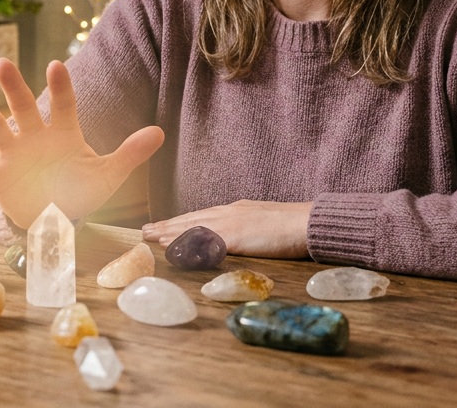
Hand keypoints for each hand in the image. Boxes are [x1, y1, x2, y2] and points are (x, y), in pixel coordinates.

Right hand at [0, 58, 163, 226]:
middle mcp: (34, 136)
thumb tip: (160, 132)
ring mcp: (12, 153)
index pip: (63, 106)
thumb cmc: (81, 190)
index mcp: (63, 133)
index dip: (60, 88)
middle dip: (13, 87)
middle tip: (1, 63)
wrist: (57, 218)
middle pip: (22, 108)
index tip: (56, 65)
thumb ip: (130, 153)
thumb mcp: (107, 175)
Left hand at [141, 200, 312, 258]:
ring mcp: (231, 222)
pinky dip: (184, 242)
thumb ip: (250, 231)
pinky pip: (203, 238)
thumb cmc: (295, 227)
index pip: (203, 216)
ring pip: (192, 226)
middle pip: (192, 218)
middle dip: (168, 225)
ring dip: (170, 231)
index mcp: (238, 210)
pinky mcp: (235, 235)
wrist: (311, 223)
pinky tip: (171, 247)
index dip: (182, 222)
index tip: (165, 226)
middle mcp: (230, 212)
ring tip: (150, 236)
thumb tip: (238, 241)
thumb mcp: (267, 226)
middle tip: (145, 230)